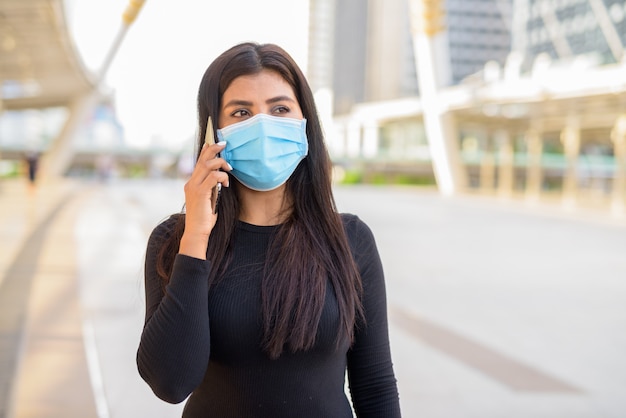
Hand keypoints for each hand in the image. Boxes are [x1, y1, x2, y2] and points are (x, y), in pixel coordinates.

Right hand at [180, 141, 230, 258]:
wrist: (196, 232)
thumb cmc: (204, 218)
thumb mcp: (209, 199)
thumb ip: (211, 188)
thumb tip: (220, 177)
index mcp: (192, 183)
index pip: (198, 162)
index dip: (205, 151)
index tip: (213, 143)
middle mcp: (191, 183)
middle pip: (202, 160)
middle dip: (213, 149)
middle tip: (224, 144)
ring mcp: (194, 187)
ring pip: (207, 165)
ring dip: (221, 163)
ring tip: (229, 168)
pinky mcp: (200, 193)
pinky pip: (213, 177)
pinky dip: (222, 177)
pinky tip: (226, 184)